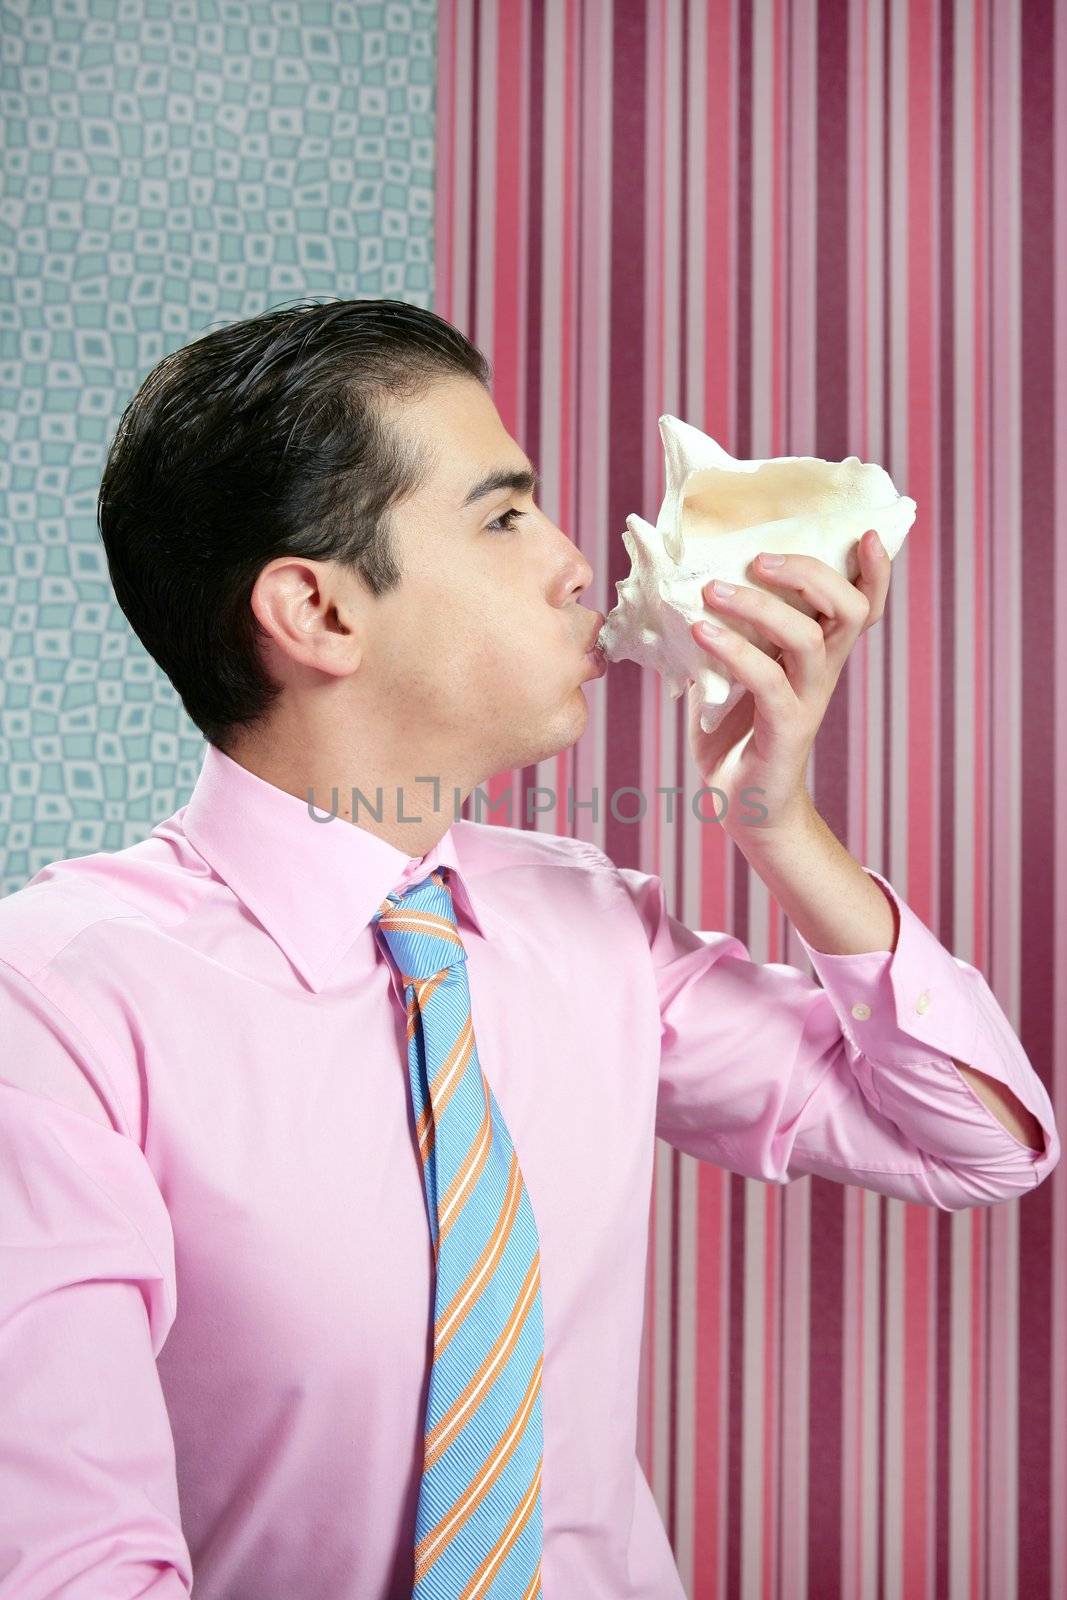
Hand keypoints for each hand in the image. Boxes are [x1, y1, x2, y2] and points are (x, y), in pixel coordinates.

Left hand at [687, 529, 890, 835]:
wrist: (745, 806)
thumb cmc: (736, 733)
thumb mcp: (729, 671)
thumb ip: (724, 630)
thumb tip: (684, 584)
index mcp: (820, 652)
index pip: (863, 604)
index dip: (874, 570)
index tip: (864, 531)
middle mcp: (824, 671)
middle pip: (850, 609)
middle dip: (812, 573)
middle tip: (758, 557)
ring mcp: (809, 700)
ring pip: (809, 638)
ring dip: (762, 606)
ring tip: (713, 589)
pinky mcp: (786, 729)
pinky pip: (767, 681)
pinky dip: (734, 650)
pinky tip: (700, 631)